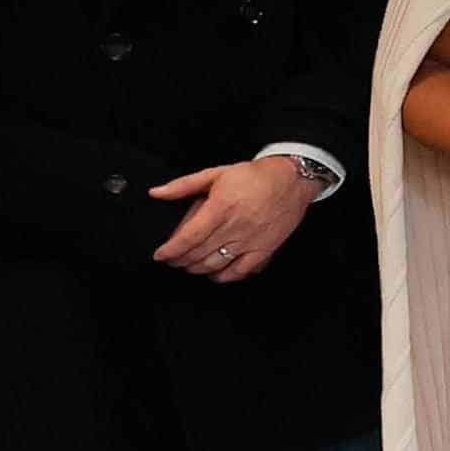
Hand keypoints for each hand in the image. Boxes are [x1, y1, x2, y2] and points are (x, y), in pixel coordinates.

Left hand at [149, 156, 323, 283]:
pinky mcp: (264, 249)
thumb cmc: (255, 176)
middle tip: (172, 260)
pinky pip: (241, 271)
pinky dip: (224, 277)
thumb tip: (156, 193)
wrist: (292, 180)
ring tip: (188, 265)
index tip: (160, 254)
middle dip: (179, 260)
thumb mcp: (217, 173)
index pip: (189, 237)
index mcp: (221, 207)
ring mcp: (250, 240)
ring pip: (216, 264)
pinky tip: (215, 274)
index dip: (171, 250)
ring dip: (197, 268)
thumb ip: (184, 185)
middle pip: (199, 253)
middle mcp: (235, 227)